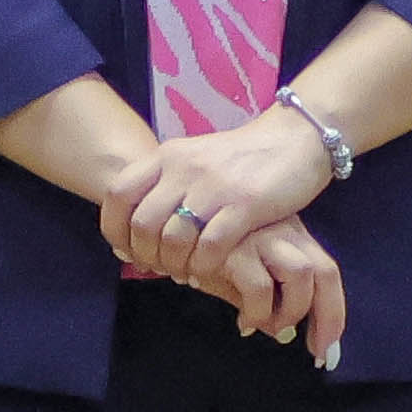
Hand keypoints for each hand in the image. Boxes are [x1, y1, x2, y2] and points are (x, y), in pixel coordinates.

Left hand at [93, 100, 336, 288]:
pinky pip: (211, 247)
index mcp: (167, 156)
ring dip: (177, 265)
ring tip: (187, 272)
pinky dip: (205, 267)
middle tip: (163, 267)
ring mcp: (214, 186)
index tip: (128, 249)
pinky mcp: (245, 205)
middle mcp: (184, 168)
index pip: (118, 194)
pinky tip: (210, 270)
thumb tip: (136, 228)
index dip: (115, 229)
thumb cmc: (244, 158)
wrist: (296, 139)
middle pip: (144, 224)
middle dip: (148, 255)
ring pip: (174, 240)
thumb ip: (167, 186)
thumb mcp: (196, 160)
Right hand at [178, 217, 349, 364]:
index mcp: (288, 234)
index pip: (326, 270)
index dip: (332, 311)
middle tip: (318, 351)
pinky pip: (260, 286)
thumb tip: (281, 333)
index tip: (327, 345)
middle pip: (325, 270)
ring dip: (292, 311)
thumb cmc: (202, 254)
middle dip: (328, 316)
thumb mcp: (239, 275)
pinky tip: (243, 324)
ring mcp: (258, 234)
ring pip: (301, 273)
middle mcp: (280, 229)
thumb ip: (263, 299)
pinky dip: (258, 312)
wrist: (161, 227)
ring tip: (273, 329)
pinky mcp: (233, 245)